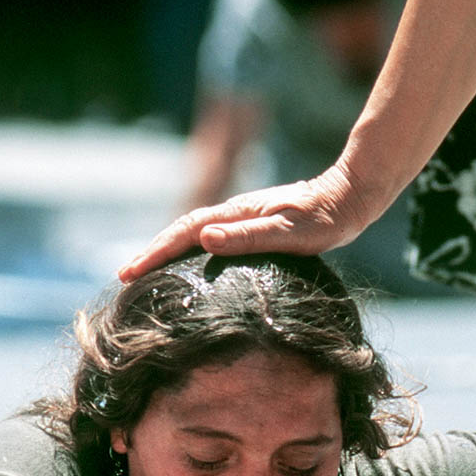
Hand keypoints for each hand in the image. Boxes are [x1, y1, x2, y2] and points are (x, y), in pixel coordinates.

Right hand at [119, 167, 373, 281]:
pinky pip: (211, 240)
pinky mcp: (255, 227)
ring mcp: (243, 219)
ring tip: (148, 274)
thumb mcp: (287, 231)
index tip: (129, 272)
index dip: (155, 252)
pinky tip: (194, 268)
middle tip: (125, 276)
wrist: (349, 198)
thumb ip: (248, 236)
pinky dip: (192, 252)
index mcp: (236, 213)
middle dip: (152, 252)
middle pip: (182, 232)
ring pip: (195, 235)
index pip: (184, 232)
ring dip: (168, 252)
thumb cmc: (324, 219)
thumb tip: (205, 237)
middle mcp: (234, 213)